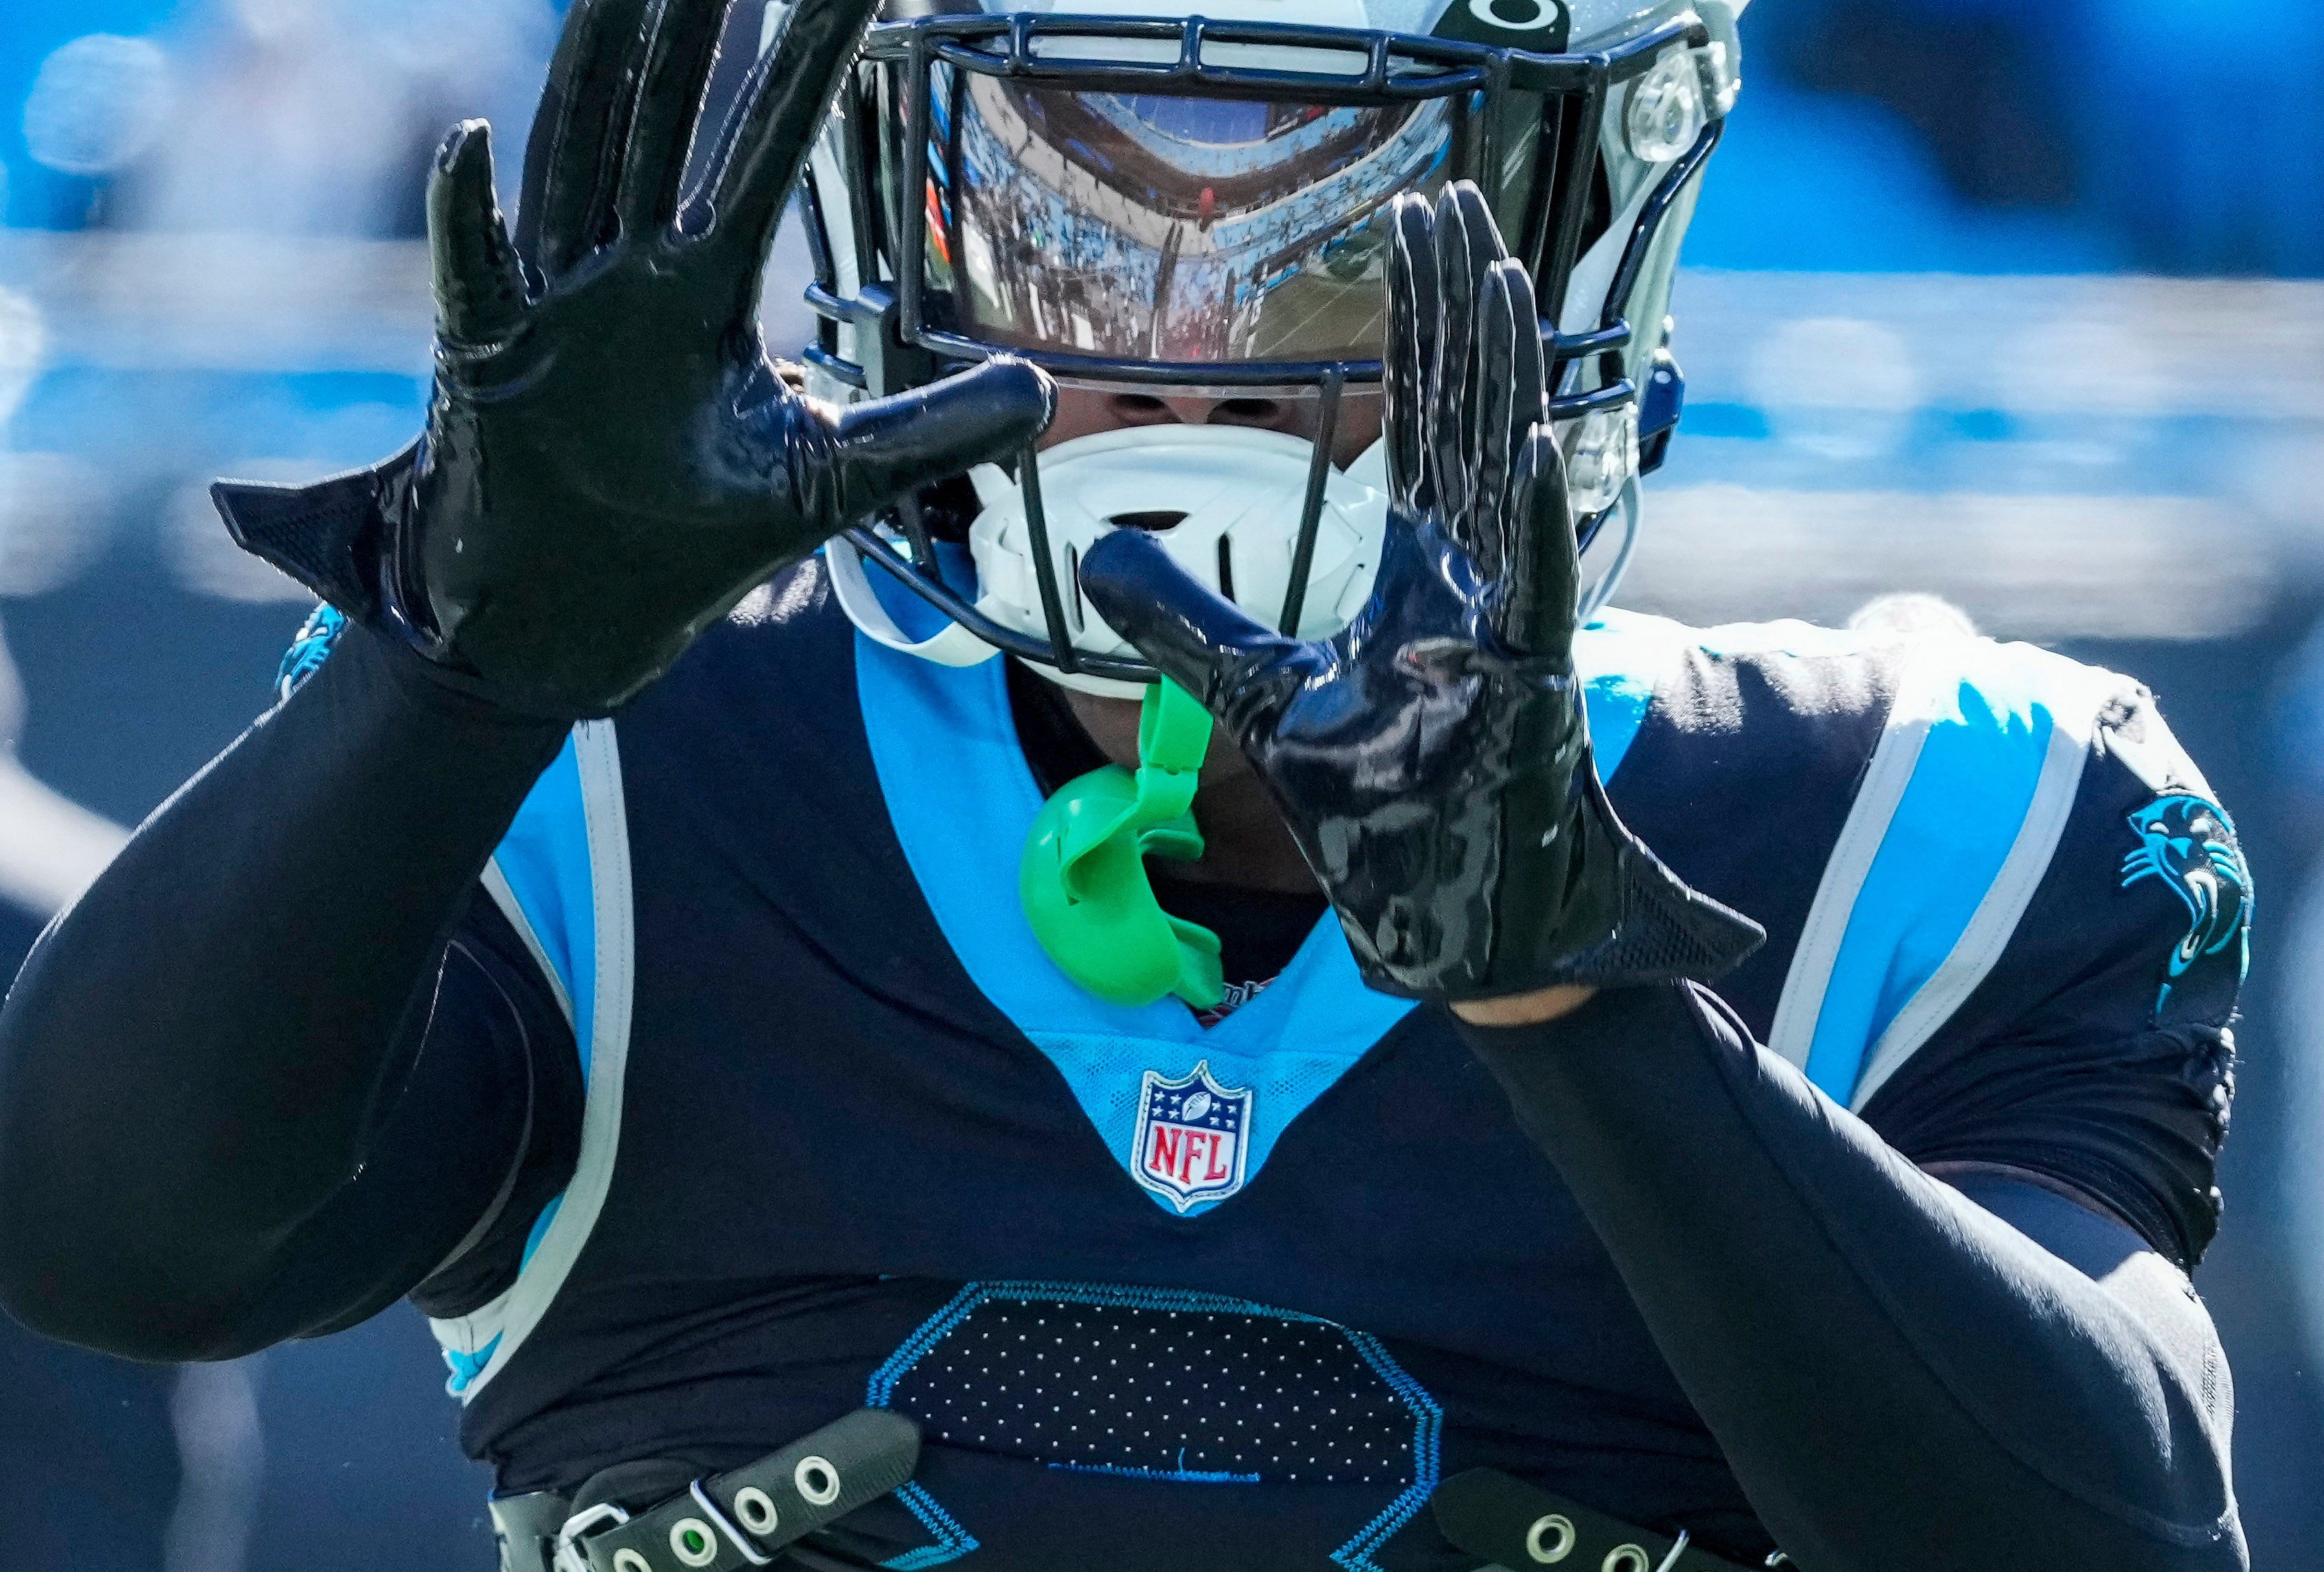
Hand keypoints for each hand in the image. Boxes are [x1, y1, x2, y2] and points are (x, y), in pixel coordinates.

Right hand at [215, 0, 1050, 717]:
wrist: (576, 628)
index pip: (760, 148)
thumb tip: (1042, 395)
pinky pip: (469, 278)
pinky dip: (465, 217)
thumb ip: (928, 431)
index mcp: (700, 291)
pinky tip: (471, 143)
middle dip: (687, 24)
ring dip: (595, 72)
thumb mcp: (829, 482)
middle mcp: (624, 276)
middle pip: (656, 120)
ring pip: (573, 162)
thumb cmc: (684, 545)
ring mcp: (550, 310)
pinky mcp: (485, 366)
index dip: (800, 63)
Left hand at [1078, 183, 1758, 1002]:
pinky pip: (1538, 590)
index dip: (1421, 325)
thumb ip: (1186, 620)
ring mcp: (1509, 627)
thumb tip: (1088, 552)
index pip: (1424, 421)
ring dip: (1504, 378)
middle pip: (1472, 418)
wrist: (1458, 923)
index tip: (1414, 228)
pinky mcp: (1530, 688)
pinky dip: (1534, 519)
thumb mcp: (1258, 698)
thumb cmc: (1384, 810)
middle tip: (1455, 199)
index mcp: (1421, 574)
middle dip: (1463, 309)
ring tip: (1496, 275)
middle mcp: (1473, 580)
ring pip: (1512, 479)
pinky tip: (1527, 439)